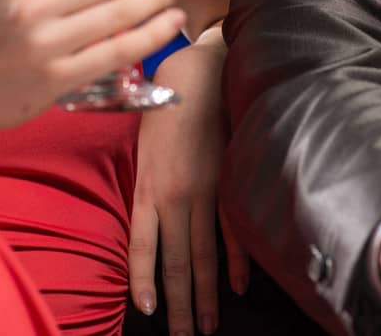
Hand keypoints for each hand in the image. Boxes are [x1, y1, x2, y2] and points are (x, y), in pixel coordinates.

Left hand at [128, 27, 248, 333]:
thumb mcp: (143, 145)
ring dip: (206, 294)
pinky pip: (233, 230)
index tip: (146, 311)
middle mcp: (175, 196)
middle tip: (182, 335)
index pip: (142, 246)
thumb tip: (148, 219)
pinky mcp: (230, 182)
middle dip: (178, 304)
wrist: (202, 72)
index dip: (144, 281)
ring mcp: (205, 191)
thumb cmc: (166, 104)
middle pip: (176, 261)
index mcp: (148, 187)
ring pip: (205, 254)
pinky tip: (238, 285)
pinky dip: (237, 261)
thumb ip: (147, 184)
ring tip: (207, 324)